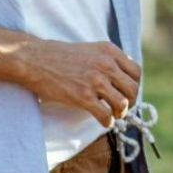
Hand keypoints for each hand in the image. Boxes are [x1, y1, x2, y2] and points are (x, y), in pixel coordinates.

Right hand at [16, 38, 141, 127]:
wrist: (35, 59)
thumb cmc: (60, 56)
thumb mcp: (90, 50)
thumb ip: (107, 60)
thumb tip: (122, 78)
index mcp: (109, 51)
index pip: (136, 72)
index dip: (135, 85)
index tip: (128, 93)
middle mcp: (106, 64)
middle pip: (133, 88)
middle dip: (131, 101)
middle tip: (123, 108)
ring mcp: (95, 80)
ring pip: (123, 103)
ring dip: (121, 113)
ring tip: (114, 116)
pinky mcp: (83, 96)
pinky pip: (105, 114)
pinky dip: (107, 122)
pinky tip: (104, 122)